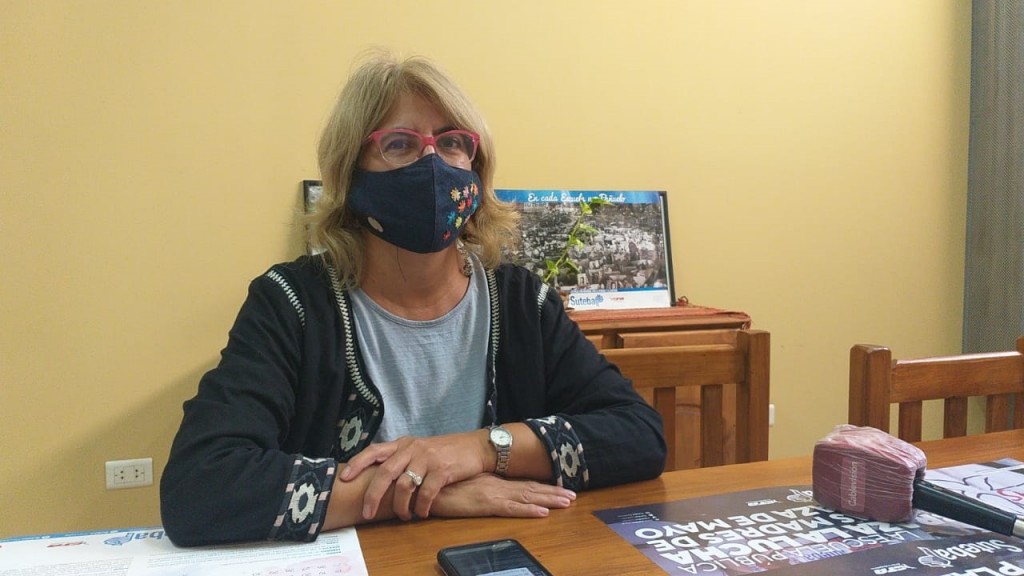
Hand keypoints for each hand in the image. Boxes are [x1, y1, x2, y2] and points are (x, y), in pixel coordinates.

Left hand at [339, 431, 488, 520]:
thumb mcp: (419, 448)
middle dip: (373, 496)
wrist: (475, 447)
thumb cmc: (445, 451)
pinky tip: (422, 513)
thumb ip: (402, 459)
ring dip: (401, 506)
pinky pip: (426, 493)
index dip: (357, 464)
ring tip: (404, 516)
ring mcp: (427, 459)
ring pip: (404, 485)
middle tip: (367, 513)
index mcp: (403, 444)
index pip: (374, 451)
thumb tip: (380, 479)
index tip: (344, 478)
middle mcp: (412, 449)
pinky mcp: (442, 470)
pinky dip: (422, 507)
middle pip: (384, 472)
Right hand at [431, 474, 575, 518]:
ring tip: (567, 502)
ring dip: (549, 499)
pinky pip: (511, 509)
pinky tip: (542, 512)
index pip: (523, 483)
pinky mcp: (485, 504)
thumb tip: (485, 489)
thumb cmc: (439, 483)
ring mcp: (492, 494)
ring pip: (527, 497)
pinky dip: (528, 510)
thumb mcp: (463, 483)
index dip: (543, 486)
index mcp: (492, 480)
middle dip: (553, 492)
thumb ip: (477, 485)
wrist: (423, 481)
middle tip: (573, 495)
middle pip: (530, 489)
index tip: (561, 487)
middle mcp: (496, 485)